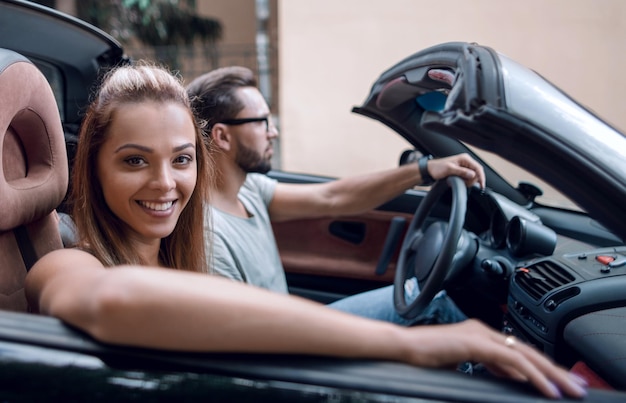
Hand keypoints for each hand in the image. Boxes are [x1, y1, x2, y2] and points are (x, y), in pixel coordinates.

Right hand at [402, 320, 587, 398]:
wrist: (403, 347)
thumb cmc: (424, 356)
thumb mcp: (461, 363)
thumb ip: (485, 366)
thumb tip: (507, 376)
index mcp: (480, 333)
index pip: (518, 350)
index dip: (541, 366)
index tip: (557, 380)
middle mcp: (484, 330)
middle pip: (528, 351)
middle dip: (555, 370)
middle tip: (575, 385)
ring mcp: (481, 335)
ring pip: (526, 355)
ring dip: (551, 374)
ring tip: (567, 389)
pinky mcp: (477, 344)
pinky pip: (513, 361)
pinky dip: (533, 375)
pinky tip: (545, 388)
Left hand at [428, 153, 485, 188]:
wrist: (430, 170)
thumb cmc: (437, 168)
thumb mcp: (449, 170)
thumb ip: (461, 172)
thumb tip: (472, 174)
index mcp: (465, 159)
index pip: (478, 168)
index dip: (481, 177)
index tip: (482, 186)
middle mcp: (466, 162)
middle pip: (477, 173)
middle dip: (471, 180)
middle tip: (463, 182)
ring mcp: (464, 167)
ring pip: (473, 177)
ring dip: (467, 181)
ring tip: (457, 180)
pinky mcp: (462, 172)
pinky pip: (468, 179)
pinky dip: (464, 182)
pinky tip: (458, 181)